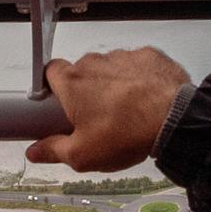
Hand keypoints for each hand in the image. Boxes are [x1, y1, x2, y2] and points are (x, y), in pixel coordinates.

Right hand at [27, 46, 189, 170]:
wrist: (175, 120)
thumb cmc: (127, 134)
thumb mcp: (82, 154)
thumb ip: (53, 151)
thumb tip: (35, 151)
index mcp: (72, 82)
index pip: (49, 73)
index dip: (52, 89)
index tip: (58, 106)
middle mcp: (94, 62)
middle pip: (81, 73)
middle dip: (86, 93)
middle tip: (95, 118)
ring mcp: (122, 57)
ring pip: (109, 70)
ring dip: (113, 86)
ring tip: (125, 113)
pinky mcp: (148, 56)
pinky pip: (135, 67)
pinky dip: (138, 80)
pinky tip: (144, 101)